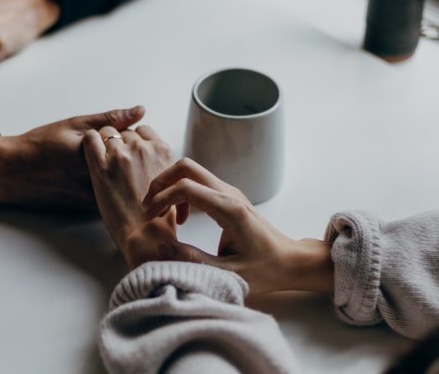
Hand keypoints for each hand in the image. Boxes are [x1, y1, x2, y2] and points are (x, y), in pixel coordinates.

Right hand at [0, 106, 144, 209]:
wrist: (12, 173)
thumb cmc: (40, 145)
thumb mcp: (75, 125)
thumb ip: (110, 119)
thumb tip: (140, 110)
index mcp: (95, 157)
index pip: (133, 145)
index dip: (128, 137)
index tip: (115, 133)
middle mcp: (97, 181)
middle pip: (131, 166)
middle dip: (128, 155)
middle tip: (108, 147)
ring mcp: (94, 198)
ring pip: (123, 183)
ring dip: (122, 172)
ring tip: (92, 163)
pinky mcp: (90, 208)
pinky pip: (112, 194)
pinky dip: (112, 185)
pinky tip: (93, 175)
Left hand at [82, 125, 176, 268]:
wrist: (145, 235)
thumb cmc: (160, 217)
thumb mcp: (172, 184)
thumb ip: (163, 167)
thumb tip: (156, 163)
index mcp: (162, 151)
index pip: (144, 131)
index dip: (135, 140)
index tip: (130, 151)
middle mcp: (143, 148)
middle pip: (126, 132)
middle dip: (120, 143)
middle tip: (116, 161)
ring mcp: (121, 155)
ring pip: (107, 132)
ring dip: (104, 143)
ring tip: (102, 160)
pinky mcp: (100, 166)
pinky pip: (90, 138)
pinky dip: (89, 142)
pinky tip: (90, 153)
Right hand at [142, 158, 333, 293]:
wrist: (290, 261)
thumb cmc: (265, 269)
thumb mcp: (227, 273)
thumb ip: (192, 260)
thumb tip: (161, 247)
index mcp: (229, 209)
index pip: (186, 187)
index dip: (161, 198)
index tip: (149, 217)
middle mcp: (229, 194)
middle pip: (186, 167)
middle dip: (161, 182)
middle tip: (149, 208)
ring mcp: (230, 192)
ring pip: (191, 171)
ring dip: (170, 186)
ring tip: (161, 214)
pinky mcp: (228, 197)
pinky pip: (199, 183)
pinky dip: (181, 193)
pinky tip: (181, 218)